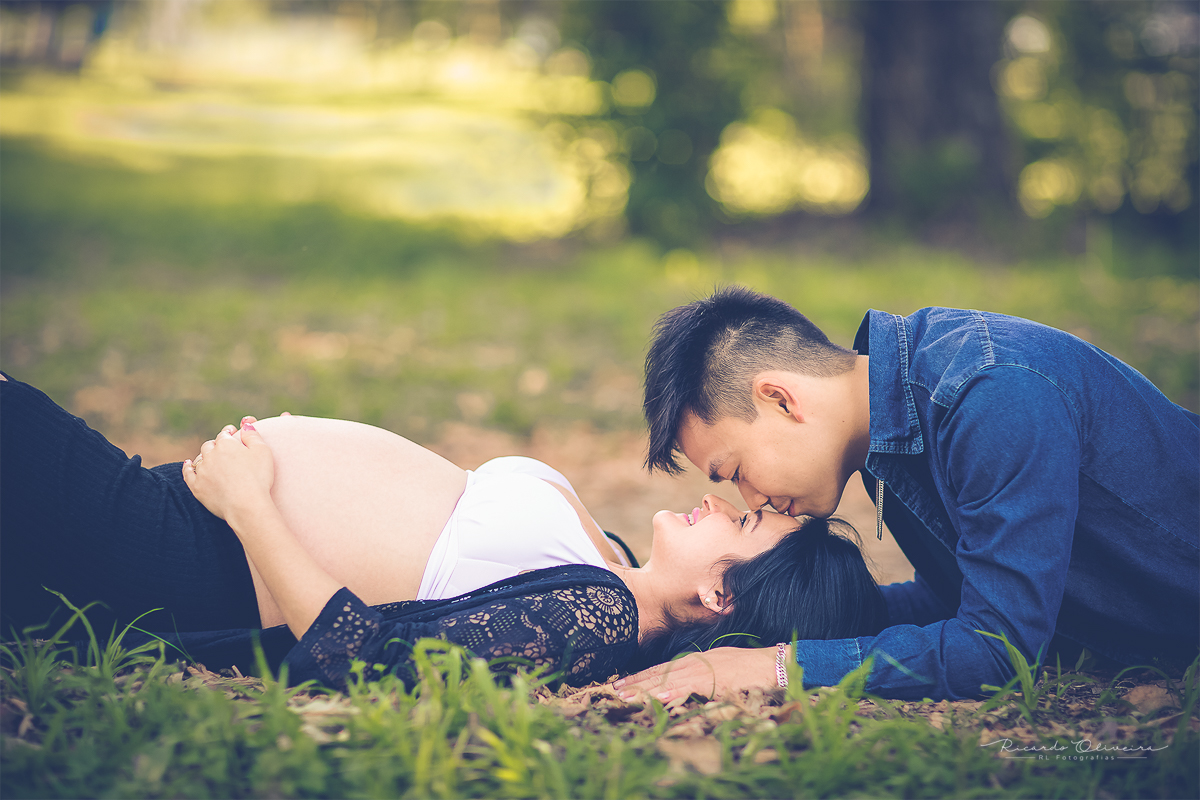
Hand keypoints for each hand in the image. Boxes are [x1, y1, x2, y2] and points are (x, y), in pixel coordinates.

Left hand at [182, 423, 274, 523]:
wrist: (246, 505)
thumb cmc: (259, 478)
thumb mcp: (263, 451)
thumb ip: (253, 435)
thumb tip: (245, 424)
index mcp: (226, 444)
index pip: (224, 435)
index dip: (229, 433)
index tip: (233, 434)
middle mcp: (210, 454)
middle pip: (210, 445)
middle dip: (216, 445)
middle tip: (223, 449)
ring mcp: (202, 471)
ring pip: (199, 458)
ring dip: (205, 456)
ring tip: (211, 459)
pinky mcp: (197, 486)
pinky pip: (188, 473)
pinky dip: (187, 467)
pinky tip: (188, 464)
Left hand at [612, 646, 780, 704]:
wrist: (771, 664)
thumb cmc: (747, 667)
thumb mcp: (719, 668)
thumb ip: (701, 674)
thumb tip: (684, 685)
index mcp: (695, 661)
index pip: (661, 668)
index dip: (641, 676)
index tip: (622, 683)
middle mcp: (694, 663)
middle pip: (658, 673)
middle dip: (636, 682)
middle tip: (613, 690)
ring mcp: (702, 671)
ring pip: (667, 680)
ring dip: (645, 688)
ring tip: (625, 695)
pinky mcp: (712, 680)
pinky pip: (687, 687)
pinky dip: (671, 692)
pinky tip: (656, 698)